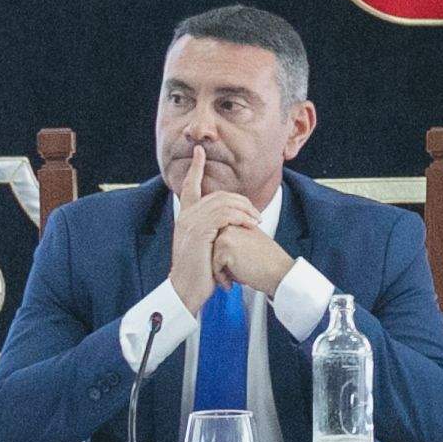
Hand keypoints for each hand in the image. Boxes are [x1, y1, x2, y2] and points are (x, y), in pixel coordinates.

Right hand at [167, 149, 267, 312]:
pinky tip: (250, 225)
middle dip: (242, 201)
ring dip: (246, 210)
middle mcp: (186, 217)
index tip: (200, 151)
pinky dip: (241, 217)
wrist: (186, 290)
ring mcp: (191, 224)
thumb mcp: (206, 245)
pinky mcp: (200, 233)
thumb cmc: (200, 270)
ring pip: (224, 203)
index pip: (189, 186)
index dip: (195, 168)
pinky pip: (225, 215)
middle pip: (219, 195)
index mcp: (186, 217)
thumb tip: (232, 221)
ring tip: (257, 221)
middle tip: (256, 215)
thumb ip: (213, 228)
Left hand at [209, 212, 296, 296]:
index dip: (225, 256)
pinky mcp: (224, 248)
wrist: (281, 272)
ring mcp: (227, 235)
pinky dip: (222, 277)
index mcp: (239, 222)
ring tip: (235, 277)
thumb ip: (235, 239)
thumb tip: (214, 250)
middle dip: (220, 262)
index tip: (236, 266)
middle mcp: (231, 225)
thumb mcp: (251, 242)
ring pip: (211, 257)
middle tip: (234, 272)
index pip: (217, 240)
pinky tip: (234, 281)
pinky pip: (214, 266)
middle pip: (212, 248)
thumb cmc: (269, 262)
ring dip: (220, 270)